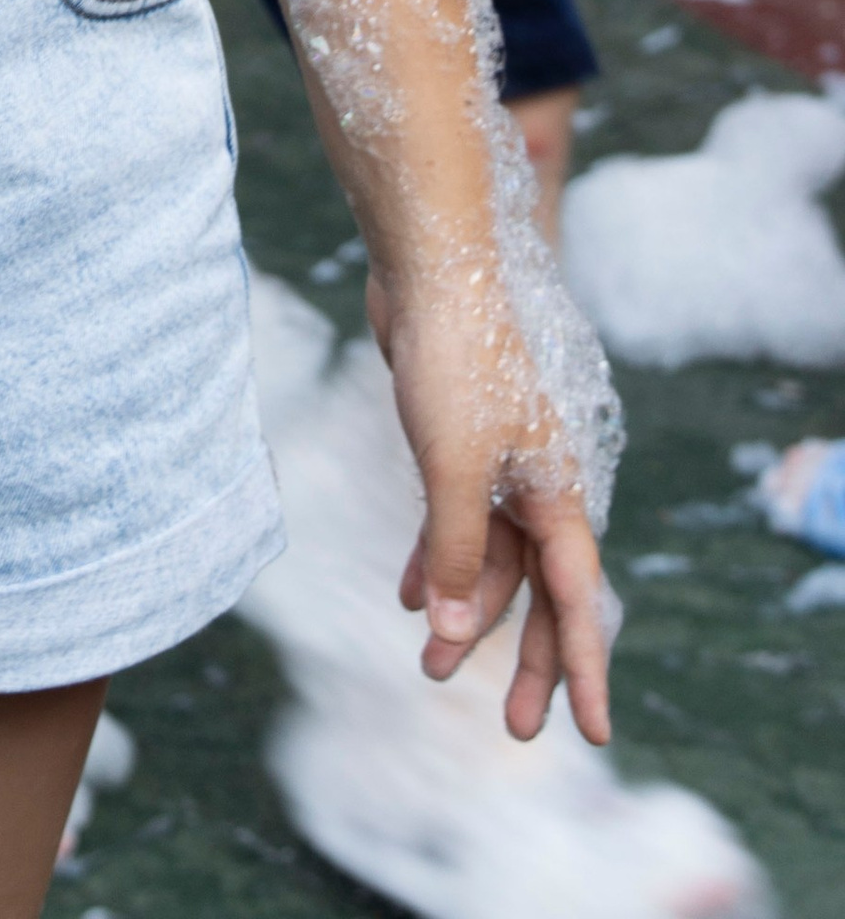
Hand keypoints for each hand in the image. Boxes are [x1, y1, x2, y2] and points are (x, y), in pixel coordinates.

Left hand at [371, 277, 616, 744]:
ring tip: (427, 668)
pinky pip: (452, 524)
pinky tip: (404, 595)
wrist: (429, 269)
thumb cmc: (456, 358)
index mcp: (558, 493)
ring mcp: (497, 467)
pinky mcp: (456, 446)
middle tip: (514, 731)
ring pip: (488, 562)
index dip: (584, 669)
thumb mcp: (455, 467)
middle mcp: (538, 486)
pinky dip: (431, 560)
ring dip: (460, 611)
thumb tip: (444, 632)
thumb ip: (453, 551)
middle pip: (538, 593)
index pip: (576, 601)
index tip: (598, 733)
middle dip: (524, 660)